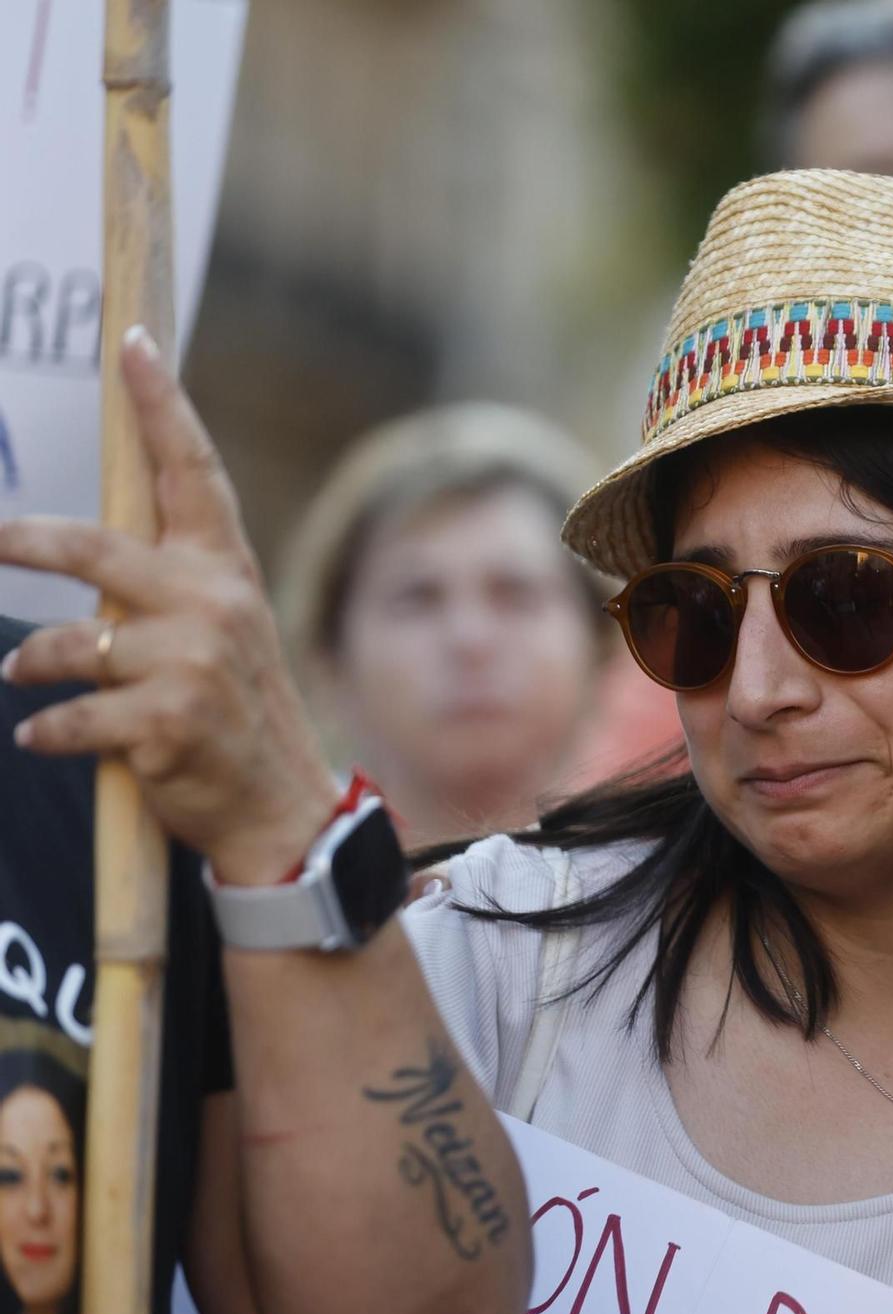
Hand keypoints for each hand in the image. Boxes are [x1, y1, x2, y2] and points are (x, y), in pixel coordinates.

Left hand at [0, 326, 339, 882]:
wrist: (277, 801)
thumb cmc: (231, 708)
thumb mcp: (219, 630)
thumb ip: (168, 583)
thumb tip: (90, 553)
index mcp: (226, 570)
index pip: (191, 471)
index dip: (161, 405)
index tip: (133, 343)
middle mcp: (215, 603)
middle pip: (98, 548)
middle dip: (26, 542)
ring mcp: (194, 663)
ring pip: (75, 642)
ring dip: (34, 663)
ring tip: (24, 675)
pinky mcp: (168, 721)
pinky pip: (72, 714)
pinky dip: (46, 727)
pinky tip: (44, 734)